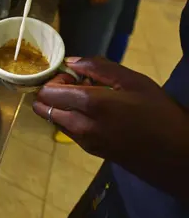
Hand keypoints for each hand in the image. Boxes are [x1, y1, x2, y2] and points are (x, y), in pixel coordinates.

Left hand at [33, 57, 188, 198]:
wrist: (177, 155)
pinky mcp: (90, 151)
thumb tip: (71, 62)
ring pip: (53, 119)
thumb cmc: (159, 113)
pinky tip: (95, 113)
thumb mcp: (133, 81)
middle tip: (75, 85)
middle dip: (52, 92)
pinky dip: (71, 118)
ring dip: (60, 105)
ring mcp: (83, 141)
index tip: (73, 75)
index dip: (54, 79)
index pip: (47, 91)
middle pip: (42, 107)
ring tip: (87, 99)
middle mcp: (80, 125)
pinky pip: (67, 130)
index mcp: (90, 104)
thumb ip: (98, 67)